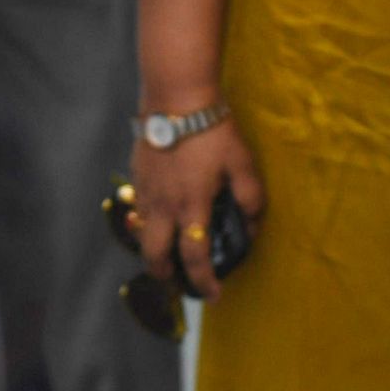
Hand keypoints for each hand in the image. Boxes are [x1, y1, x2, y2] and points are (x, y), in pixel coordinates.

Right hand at [126, 118, 263, 300]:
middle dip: (164, 274)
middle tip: (176, 279)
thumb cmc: (213, 130)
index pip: (196, 258)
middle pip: (155, 255)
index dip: (204, 282)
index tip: (213, 294)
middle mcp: (164, 206)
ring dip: (153, 248)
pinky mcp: (136, 174)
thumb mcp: (241, 162)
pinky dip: (147, 221)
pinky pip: (139, 208)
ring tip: (167, 250)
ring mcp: (146, 191)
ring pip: (142, 233)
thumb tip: (253, 224)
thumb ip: (250, 197)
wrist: (175, 96)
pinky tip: (160, 214)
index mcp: (192, 206)